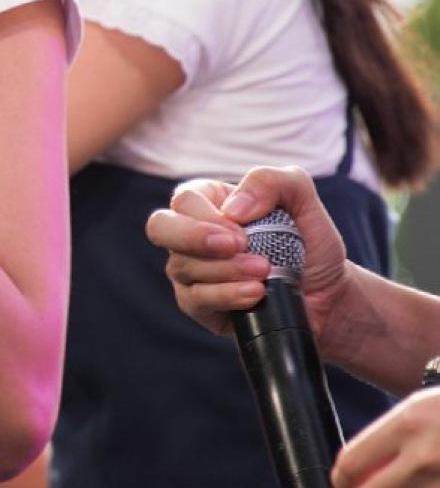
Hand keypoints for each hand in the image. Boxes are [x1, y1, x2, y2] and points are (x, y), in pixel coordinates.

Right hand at [145, 165, 352, 345]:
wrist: (328, 295)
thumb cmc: (310, 244)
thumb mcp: (301, 199)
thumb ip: (271, 181)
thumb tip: (233, 208)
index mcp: (210, 202)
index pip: (185, 199)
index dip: (207, 216)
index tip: (242, 232)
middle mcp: (192, 236)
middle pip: (160, 227)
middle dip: (193, 237)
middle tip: (237, 245)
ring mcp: (192, 272)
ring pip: (182, 267)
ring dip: (226, 269)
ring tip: (265, 271)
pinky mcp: (200, 306)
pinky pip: (196, 300)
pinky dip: (227, 295)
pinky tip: (256, 293)